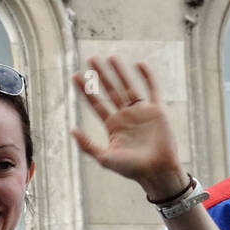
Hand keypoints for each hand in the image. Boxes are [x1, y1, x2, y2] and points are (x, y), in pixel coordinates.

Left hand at [72, 56, 185, 200]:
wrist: (157, 172)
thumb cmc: (131, 169)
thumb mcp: (105, 158)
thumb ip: (87, 145)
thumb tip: (71, 130)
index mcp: (113, 125)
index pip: (96, 103)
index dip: (85, 90)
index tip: (75, 75)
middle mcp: (126, 116)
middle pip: (111, 91)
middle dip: (100, 75)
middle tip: (91, 59)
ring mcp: (141, 112)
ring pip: (128, 87)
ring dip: (120, 72)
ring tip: (110, 57)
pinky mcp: (157, 111)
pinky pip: (152, 90)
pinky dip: (147, 77)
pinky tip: (139, 64)